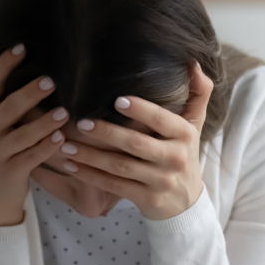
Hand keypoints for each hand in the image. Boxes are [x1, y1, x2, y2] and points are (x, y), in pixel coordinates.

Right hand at [0, 44, 67, 225]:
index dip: (4, 63)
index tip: (23, 46)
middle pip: (8, 107)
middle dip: (29, 94)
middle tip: (51, 80)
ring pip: (23, 135)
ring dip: (44, 123)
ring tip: (64, 112)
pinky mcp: (11, 171)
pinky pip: (31, 158)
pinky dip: (46, 148)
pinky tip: (61, 139)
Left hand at [59, 61, 213, 219]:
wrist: (186, 202)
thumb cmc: (183, 154)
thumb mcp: (195, 125)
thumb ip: (198, 93)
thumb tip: (194, 63)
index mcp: (184, 135)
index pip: (162, 120)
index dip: (141, 110)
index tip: (116, 100)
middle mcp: (174, 158)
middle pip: (136, 144)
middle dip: (106, 133)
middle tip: (80, 122)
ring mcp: (160, 181)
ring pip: (120, 166)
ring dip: (91, 156)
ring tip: (66, 144)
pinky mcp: (146, 199)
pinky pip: (114, 186)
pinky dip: (90, 176)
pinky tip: (72, 166)